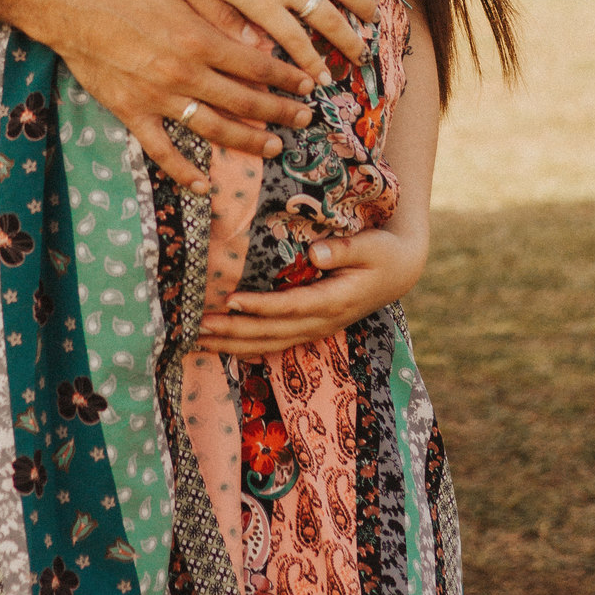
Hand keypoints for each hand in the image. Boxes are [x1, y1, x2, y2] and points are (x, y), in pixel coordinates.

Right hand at [36, 0, 321, 192]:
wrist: (72, 6)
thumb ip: (221, 8)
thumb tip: (258, 36)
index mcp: (200, 40)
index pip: (257, 66)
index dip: (287, 78)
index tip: (309, 85)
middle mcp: (186, 74)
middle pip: (244, 101)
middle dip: (280, 112)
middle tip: (304, 119)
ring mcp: (159, 99)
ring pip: (214, 129)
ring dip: (247, 141)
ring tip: (272, 148)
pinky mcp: (133, 113)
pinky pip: (162, 150)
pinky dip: (183, 171)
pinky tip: (203, 186)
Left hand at [193, 224, 428, 354]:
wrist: (399, 271)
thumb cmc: (383, 253)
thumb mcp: (372, 246)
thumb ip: (344, 249)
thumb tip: (315, 254)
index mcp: (334, 301)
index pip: (290, 307)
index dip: (259, 306)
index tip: (229, 300)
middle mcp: (321, 322)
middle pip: (271, 332)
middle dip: (233, 331)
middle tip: (196, 326)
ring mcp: (315, 329)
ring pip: (268, 344)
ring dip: (232, 344)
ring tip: (196, 340)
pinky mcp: (310, 328)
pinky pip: (274, 344)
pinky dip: (246, 348)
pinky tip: (221, 348)